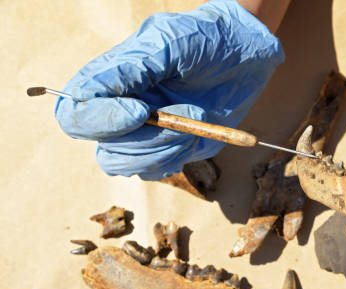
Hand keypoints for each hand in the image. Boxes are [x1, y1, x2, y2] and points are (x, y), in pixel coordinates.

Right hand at [55, 0, 283, 179]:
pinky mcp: (170, 148)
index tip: (142, 111)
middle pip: (104, 150)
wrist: (248, 53)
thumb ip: (130, 68)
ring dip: (166, 149)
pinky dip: (178, 157)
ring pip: (128, 166)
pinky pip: (156, 170)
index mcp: (109, 81)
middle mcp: (120, 110)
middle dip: (146, 140)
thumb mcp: (169, 42)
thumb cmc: (206, 38)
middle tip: (186, 114)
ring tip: (197, 119)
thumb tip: (90, 94)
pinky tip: (198, 133)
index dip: (101, 121)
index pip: (75, 116)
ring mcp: (144, 133)